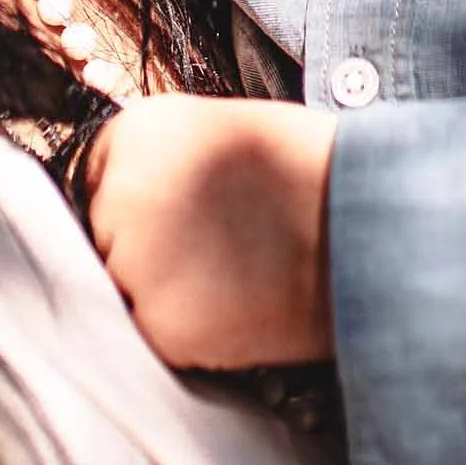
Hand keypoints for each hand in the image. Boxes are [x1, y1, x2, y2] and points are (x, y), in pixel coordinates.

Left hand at [84, 95, 336, 368]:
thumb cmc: (312, 170)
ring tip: (233, 281)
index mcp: (134, 132)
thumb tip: (133, 198)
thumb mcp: (224, 129)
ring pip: (128, 291)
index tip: (175, 216)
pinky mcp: (161, 324)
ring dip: (166, 294)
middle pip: (106, 239)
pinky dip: (192, 333)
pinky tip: (240, 309)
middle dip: (148, 251)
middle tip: (214, 254)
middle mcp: (120, 193)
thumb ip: (167, 159)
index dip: (137, 203)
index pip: (98, 180)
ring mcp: (135, 263)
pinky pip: (159, 335)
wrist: (367, 224)